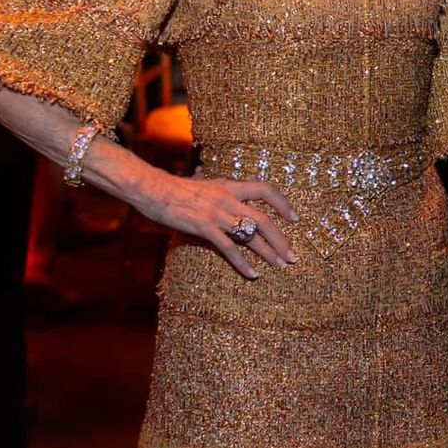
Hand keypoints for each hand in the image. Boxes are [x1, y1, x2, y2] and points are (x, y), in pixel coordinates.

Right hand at [140, 172, 298, 279]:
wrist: (153, 189)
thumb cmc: (175, 186)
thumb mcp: (200, 181)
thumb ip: (209, 183)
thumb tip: (205, 173)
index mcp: (229, 185)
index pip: (264, 189)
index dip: (282, 203)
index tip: (294, 217)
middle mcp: (227, 198)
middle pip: (264, 218)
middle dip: (281, 238)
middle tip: (293, 255)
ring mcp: (216, 214)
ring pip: (251, 235)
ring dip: (268, 252)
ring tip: (281, 266)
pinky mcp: (204, 228)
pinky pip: (228, 248)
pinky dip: (242, 263)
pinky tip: (252, 275)